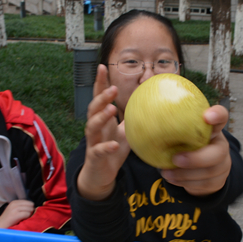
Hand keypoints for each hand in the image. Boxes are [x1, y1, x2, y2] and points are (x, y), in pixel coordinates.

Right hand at [0, 200, 34, 228]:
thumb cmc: (8, 219)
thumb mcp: (14, 209)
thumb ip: (21, 207)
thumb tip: (33, 207)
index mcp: (14, 202)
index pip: (29, 202)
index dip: (30, 208)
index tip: (26, 213)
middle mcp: (15, 204)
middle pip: (31, 205)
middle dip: (31, 211)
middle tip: (26, 216)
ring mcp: (15, 209)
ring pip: (30, 209)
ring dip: (29, 215)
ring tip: (24, 218)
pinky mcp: (16, 215)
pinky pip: (27, 214)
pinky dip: (27, 218)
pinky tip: (22, 220)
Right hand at [77, 64, 130, 200]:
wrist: (101, 175)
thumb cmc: (113, 149)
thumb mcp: (126, 131)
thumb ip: (133, 117)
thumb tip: (151, 102)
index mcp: (103, 119)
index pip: (99, 97)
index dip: (100, 82)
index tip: (102, 66)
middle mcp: (95, 128)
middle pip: (93, 108)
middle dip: (102, 97)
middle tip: (113, 89)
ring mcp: (93, 142)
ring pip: (92, 126)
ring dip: (101, 116)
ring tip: (112, 108)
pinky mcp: (95, 156)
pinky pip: (98, 150)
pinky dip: (106, 146)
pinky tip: (114, 144)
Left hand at [160, 105, 231, 196]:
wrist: (196, 168)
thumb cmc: (181, 143)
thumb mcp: (176, 131)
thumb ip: (163, 119)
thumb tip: (136, 105)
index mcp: (212, 129)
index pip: (221, 117)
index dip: (217, 115)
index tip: (207, 115)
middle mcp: (220, 146)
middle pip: (218, 152)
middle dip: (197, 158)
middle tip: (175, 159)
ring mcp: (222, 165)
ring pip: (209, 172)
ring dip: (186, 175)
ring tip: (166, 173)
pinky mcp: (218, 182)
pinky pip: (203, 185)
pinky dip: (185, 183)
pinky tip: (171, 179)